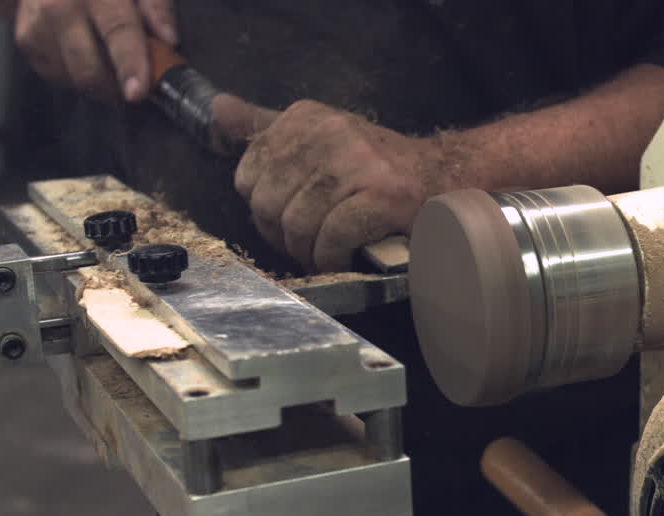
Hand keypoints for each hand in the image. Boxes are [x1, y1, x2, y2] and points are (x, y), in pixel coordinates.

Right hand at [8, 0, 176, 101]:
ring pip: (74, 79)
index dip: (129, 64)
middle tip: (136, 84)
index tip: (137, 92)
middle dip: (118, 88)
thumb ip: (156, 6)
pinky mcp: (25, 40)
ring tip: (109, 62)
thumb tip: (169, 39)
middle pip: (90, 68)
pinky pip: (58, 77)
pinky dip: (77, 76)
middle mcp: (60, 7)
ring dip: (99, 84)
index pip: (117, 31)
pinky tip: (86, 55)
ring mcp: (37, 25)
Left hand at [234, 100, 446, 271]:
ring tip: (327, 253)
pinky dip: (333, 258)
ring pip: (298, 225)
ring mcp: (358, 163)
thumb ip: (266, 127)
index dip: (267, 210)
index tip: (292, 218)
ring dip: (310, 252)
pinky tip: (346, 257)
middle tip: (309, 244)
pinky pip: (332, 239)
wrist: (446, 176)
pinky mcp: (383, 196)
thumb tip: (218, 109)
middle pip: (268, 204)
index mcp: (306, 117)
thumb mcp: (319, 136)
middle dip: (285, 236)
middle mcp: (329, 133)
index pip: (248, 176)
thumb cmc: (377, 167)